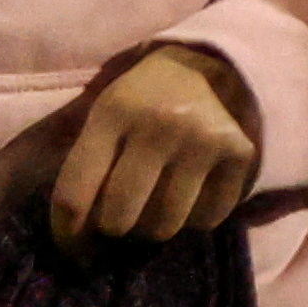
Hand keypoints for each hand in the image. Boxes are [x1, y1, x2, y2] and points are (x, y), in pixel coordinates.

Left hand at [42, 38, 261, 243]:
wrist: (210, 62)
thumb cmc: (142, 101)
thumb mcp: (104, 114)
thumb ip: (85, 167)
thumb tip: (77, 238)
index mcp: (114, 112)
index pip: (74, 195)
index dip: (67, 233)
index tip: (73, 244)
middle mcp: (160, 124)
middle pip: (119, 218)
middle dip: (114, 227)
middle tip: (120, 217)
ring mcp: (204, 139)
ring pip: (163, 226)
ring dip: (154, 227)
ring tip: (154, 207)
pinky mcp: (240, 153)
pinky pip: (206, 219)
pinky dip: (194, 219)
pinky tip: (189, 196)